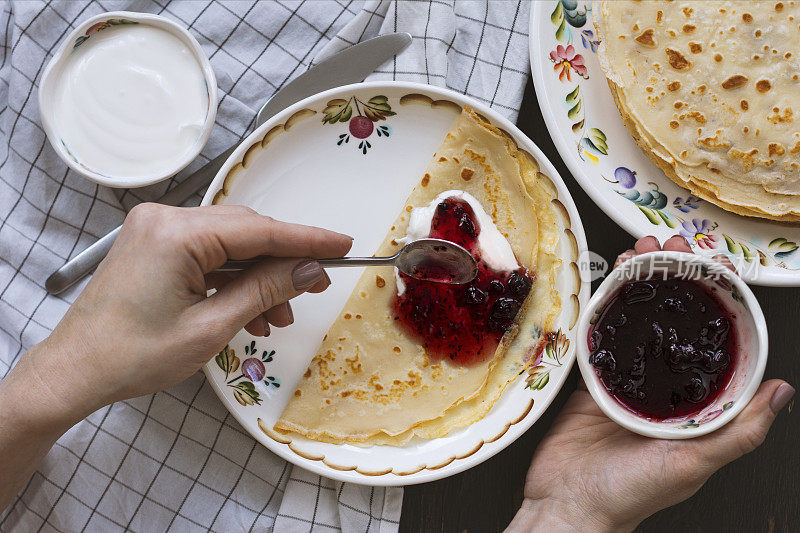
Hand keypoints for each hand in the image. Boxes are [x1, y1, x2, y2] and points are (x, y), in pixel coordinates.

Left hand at [9, 203, 351, 422]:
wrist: (75, 372)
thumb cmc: (134, 356)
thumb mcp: (211, 326)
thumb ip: (265, 290)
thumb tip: (309, 270)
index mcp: (177, 234)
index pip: (260, 230)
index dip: (307, 239)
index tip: (343, 244)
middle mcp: (166, 219)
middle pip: (246, 233)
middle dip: (283, 262)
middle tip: (317, 286)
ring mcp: (157, 230)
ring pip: (229, 245)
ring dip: (259, 277)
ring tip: (279, 316)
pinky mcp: (154, 246)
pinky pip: (207, 254)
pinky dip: (232, 279)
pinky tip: (250, 311)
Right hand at [507, 236, 794, 531]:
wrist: (567, 504)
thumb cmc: (630, 493)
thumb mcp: (692, 464)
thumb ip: (738, 432)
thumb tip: (781, 391)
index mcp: (694, 409)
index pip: (715, 346)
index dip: (718, 303)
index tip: (715, 268)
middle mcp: (663, 391)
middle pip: (674, 325)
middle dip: (676, 281)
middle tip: (673, 246)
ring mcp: (625, 384)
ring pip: (635, 323)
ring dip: (640, 285)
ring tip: (641, 252)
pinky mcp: (591, 383)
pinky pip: (599, 339)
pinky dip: (603, 310)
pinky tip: (608, 284)